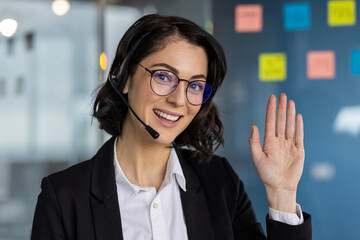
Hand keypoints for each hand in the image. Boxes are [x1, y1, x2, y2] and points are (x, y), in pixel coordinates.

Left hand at [249, 94, 304, 212]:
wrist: (280, 187)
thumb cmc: (266, 174)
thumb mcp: (257, 158)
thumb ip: (254, 142)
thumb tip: (253, 126)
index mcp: (269, 142)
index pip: (270, 122)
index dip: (271, 110)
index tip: (271, 99)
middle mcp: (279, 141)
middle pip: (280, 121)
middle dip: (281, 108)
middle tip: (282, 95)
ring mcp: (289, 145)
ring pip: (289, 126)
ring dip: (289, 114)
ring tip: (290, 102)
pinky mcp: (299, 151)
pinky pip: (299, 136)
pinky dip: (298, 126)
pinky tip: (297, 116)